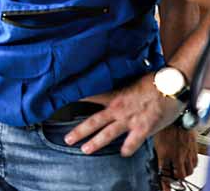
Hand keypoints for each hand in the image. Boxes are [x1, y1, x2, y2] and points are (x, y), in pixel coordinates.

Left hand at [64, 72, 182, 155]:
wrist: (171, 86)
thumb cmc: (153, 82)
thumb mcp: (131, 82)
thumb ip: (119, 89)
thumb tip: (111, 87)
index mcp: (114, 96)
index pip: (90, 98)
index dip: (76, 102)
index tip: (63, 106)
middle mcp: (118, 109)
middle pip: (93, 121)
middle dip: (79, 131)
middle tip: (68, 139)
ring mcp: (130, 120)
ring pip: (108, 134)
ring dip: (95, 143)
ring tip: (85, 149)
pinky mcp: (143, 128)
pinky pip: (132, 142)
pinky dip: (127, 148)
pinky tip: (123, 153)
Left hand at [154, 126, 197, 189]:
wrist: (178, 114)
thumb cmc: (164, 123)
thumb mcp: (153, 137)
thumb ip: (154, 149)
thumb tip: (149, 154)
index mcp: (165, 153)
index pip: (165, 173)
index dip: (165, 181)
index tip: (164, 185)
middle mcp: (177, 155)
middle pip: (180, 175)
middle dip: (176, 178)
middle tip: (172, 176)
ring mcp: (187, 152)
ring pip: (189, 170)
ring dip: (184, 172)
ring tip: (180, 171)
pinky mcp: (194, 148)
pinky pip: (195, 162)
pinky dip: (192, 165)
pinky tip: (187, 162)